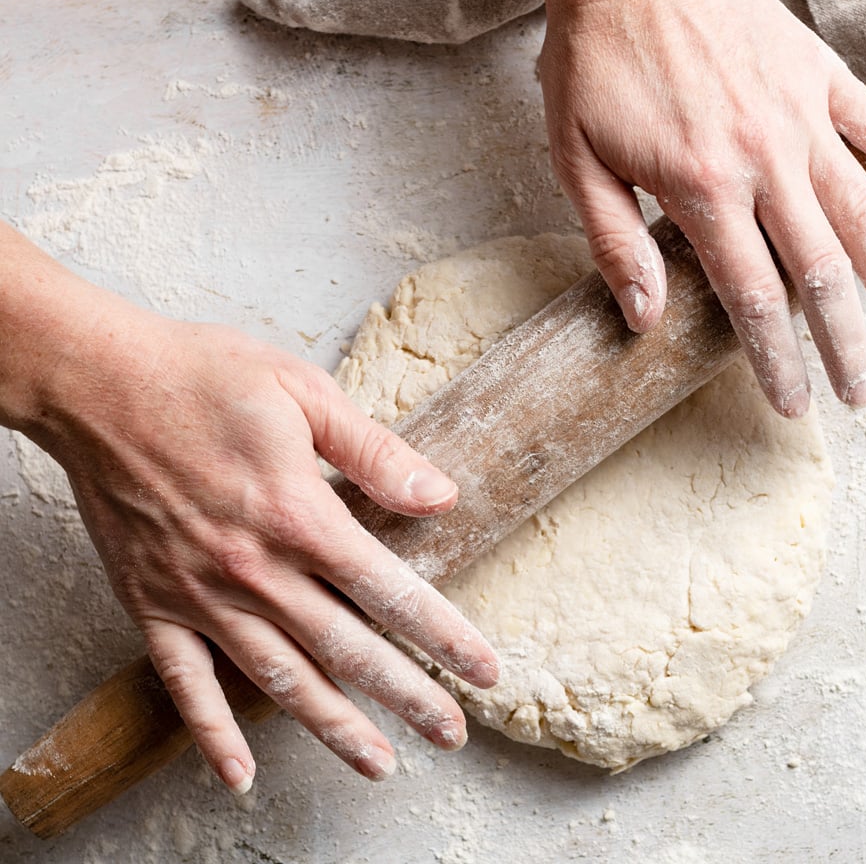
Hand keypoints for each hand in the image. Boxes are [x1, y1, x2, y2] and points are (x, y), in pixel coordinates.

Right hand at [22, 295, 497, 793]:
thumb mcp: (303, 391)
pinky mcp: (150, 604)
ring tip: (379, 764)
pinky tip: (239, 776)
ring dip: (332, 727)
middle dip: (407, 696)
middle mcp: (254, 568)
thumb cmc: (203, 375)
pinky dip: (210, 734)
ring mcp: (199, 594)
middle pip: (346, 649)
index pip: (390, 591)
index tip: (484, 671)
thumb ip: (374, 452)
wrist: (95, 380)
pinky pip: (184, 684)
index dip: (444, 636)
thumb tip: (441, 494)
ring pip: (278, 678)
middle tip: (452, 734)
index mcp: (298, 514)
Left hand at [536, 0, 865, 413]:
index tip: (795, 404)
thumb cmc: (594, 61)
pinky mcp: (821, 76)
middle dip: (843, 344)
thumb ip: (614, 242)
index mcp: (700, 188)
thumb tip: (646, 321)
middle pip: (818, 272)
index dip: (776, 359)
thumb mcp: (575, 159)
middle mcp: (762, 160)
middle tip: (862, 394)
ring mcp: (800, 117)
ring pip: (863, 214)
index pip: (751, 297)